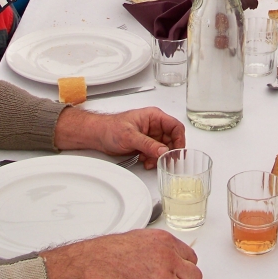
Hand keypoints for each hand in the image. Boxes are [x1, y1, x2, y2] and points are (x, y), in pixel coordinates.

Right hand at [44, 230, 200, 278]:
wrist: (98, 263)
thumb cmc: (113, 250)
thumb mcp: (143, 237)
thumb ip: (161, 247)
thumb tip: (170, 254)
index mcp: (167, 241)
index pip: (192, 258)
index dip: (185, 267)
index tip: (180, 271)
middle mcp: (168, 258)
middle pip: (194, 277)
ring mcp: (162, 276)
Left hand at [54, 107, 185, 168]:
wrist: (98, 135)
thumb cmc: (110, 127)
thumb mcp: (130, 136)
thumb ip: (148, 144)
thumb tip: (163, 151)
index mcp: (154, 117)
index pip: (175, 127)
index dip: (179, 140)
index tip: (177, 152)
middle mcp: (154, 125)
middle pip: (172, 139)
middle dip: (168, 152)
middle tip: (166, 161)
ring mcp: (150, 135)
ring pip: (164, 148)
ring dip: (159, 157)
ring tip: (150, 161)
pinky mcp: (145, 144)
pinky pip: (155, 153)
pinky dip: (153, 159)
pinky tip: (145, 161)